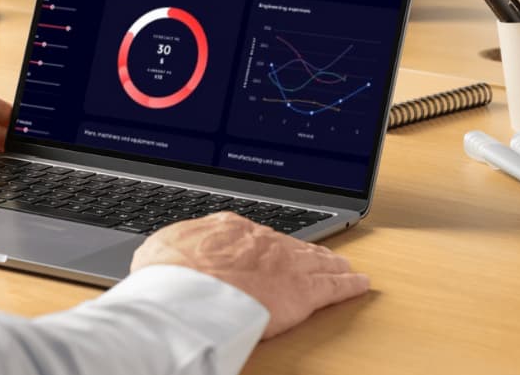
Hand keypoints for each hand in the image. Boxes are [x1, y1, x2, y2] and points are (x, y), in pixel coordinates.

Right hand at [131, 212, 368, 338]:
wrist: (188, 291)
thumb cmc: (168, 275)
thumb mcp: (159, 252)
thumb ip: (174, 250)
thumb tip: (165, 257)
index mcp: (229, 228)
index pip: (256, 235)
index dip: (267, 245)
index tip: (268, 250)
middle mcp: (262, 240)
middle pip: (291, 244)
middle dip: (305, 250)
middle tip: (317, 254)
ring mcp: (286, 263)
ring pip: (317, 260)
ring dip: (330, 262)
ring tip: (341, 264)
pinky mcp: (303, 292)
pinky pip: (335, 286)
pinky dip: (350, 285)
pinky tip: (360, 283)